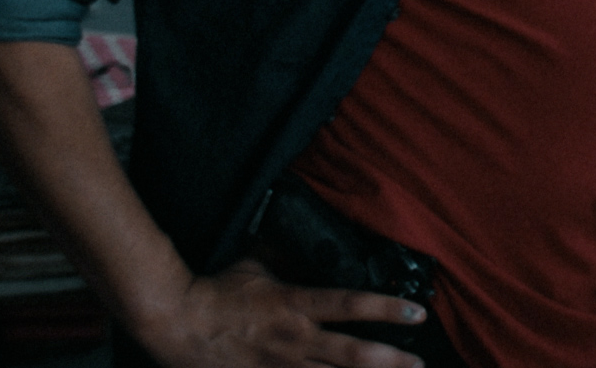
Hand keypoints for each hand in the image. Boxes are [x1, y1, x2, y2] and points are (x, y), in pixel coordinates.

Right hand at [133, 257, 428, 367]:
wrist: (175, 324)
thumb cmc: (216, 294)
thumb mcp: (255, 266)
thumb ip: (285, 255)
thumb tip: (306, 240)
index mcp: (293, 304)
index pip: (349, 304)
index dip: (386, 309)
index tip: (417, 313)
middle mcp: (293, 339)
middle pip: (351, 354)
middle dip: (390, 361)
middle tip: (420, 363)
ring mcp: (280, 367)